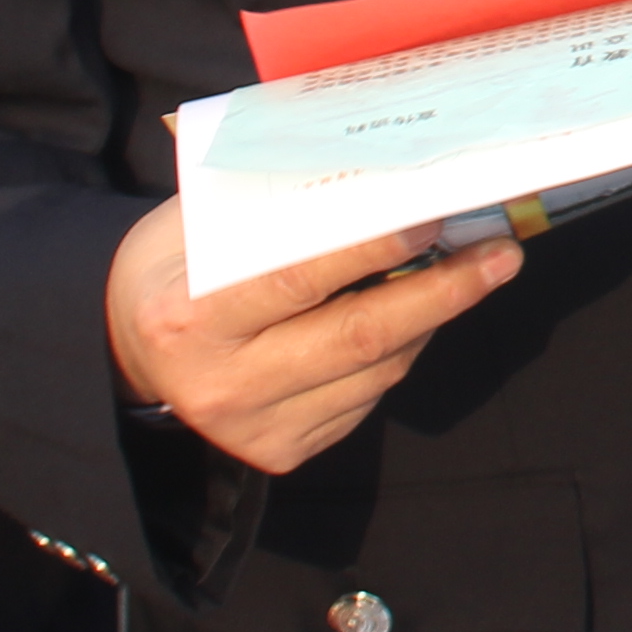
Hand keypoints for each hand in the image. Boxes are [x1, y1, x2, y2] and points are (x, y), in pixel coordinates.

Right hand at [107, 204, 518, 475]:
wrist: (131, 353)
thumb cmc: (178, 266)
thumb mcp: (201, 223)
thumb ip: (277, 210)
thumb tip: (385, 179)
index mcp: (192, 316)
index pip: (301, 279)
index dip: (375, 247)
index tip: (433, 214)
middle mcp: (223, 384)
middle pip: (360, 337)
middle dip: (443, 291)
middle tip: (500, 253)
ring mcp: (255, 429)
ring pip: (377, 371)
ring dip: (432, 318)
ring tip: (471, 269)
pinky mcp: (283, 453)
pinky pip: (368, 398)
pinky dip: (400, 351)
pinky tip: (414, 314)